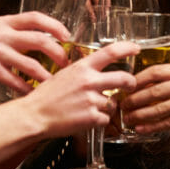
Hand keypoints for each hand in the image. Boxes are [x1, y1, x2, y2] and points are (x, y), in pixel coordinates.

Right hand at [0, 11, 71, 94]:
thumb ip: (13, 32)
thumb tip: (41, 38)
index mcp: (3, 22)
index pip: (35, 17)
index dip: (55, 25)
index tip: (66, 35)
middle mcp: (1, 34)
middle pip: (39, 40)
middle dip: (58, 52)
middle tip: (66, 62)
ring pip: (31, 64)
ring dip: (47, 75)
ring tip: (54, 82)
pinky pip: (17, 81)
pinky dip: (27, 89)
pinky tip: (33, 93)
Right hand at [24, 41, 138, 137]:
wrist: (34, 115)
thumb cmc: (45, 96)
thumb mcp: (64, 74)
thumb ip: (82, 72)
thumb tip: (96, 72)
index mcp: (82, 67)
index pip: (110, 52)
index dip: (127, 48)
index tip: (135, 48)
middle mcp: (89, 81)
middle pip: (124, 78)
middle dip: (131, 82)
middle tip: (130, 85)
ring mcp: (91, 99)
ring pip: (113, 102)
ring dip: (107, 106)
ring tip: (90, 108)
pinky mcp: (91, 117)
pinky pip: (105, 118)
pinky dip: (99, 120)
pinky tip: (86, 118)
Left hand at [121, 63, 169, 137]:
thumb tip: (148, 83)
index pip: (156, 71)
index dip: (137, 79)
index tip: (125, 85)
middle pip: (154, 90)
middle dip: (134, 98)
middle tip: (121, 104)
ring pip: (159, 108)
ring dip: (140, 114)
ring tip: (127, 118)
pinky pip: (168, 122)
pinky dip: (153, 126)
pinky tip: (142, 128)